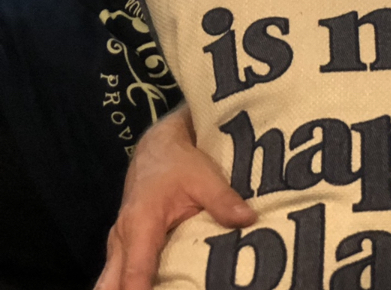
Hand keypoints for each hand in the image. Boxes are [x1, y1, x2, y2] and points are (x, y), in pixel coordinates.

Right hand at [94, 106, 255, 289]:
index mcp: (140, 224)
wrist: (158, 147)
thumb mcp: (205, 177)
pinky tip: (156, 289)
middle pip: (111, 286)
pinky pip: (116, 275)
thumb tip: (248, 220)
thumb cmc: (179, 163)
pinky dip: (127, 288)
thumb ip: (223, 201)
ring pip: (109, 283)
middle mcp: (122, 239)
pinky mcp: (123, 245)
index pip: (135, 272)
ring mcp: (118, 244)